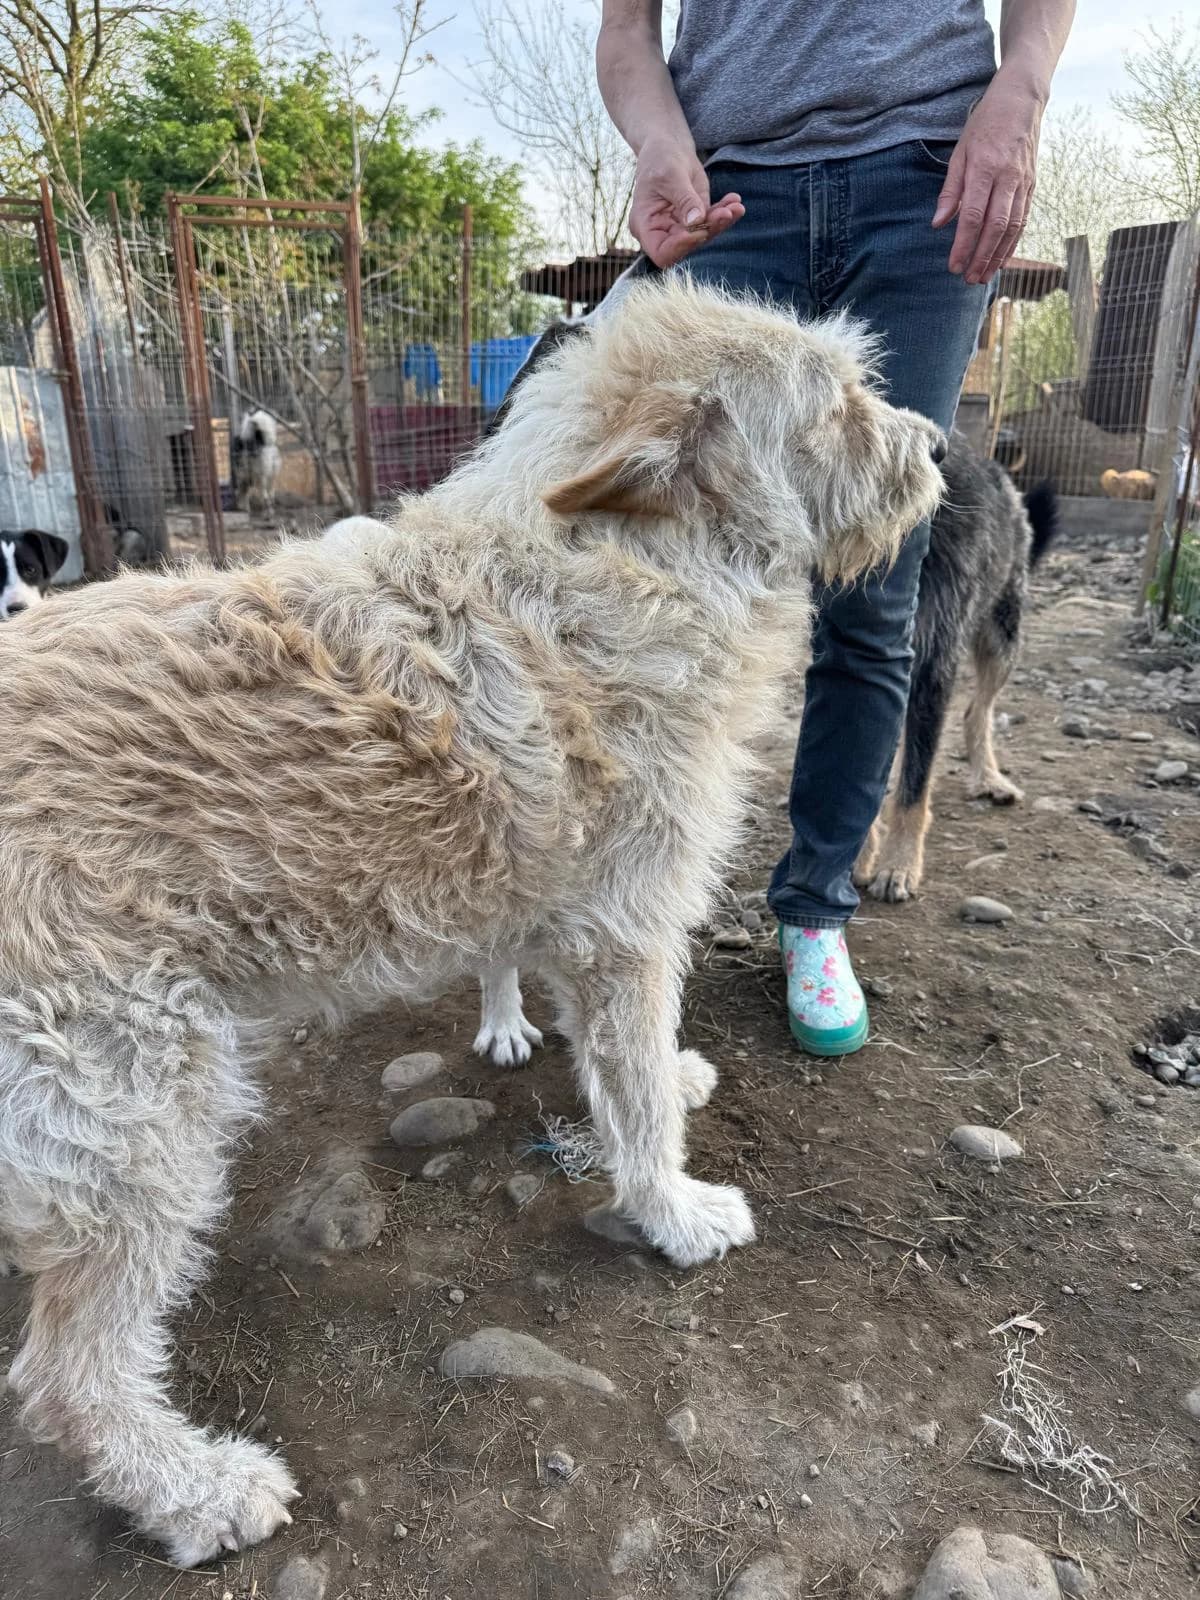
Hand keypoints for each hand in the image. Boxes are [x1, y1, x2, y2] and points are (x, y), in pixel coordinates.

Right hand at [630, 136, 743, 268]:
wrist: (669, 148)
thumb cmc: (660, 158)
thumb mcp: (670, 175)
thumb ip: (684, 199)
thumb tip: (696, 222)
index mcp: (645, 226)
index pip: (662, 253)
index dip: (681, 247)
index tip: (699, 230)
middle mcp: (662, 232)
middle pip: (688, 245)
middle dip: (709, 230)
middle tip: (727, 211)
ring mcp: (680, 228)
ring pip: (704, 235)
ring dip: (721, 222)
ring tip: (735, 205)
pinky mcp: (696, 219)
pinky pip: (712, 222)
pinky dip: (725, 213)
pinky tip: (735, 202)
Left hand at [933, 71, 1044, 284]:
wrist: (1023, 99)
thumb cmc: (986, 123)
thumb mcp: (961, 150)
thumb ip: (951, 189)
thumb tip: (939, 223)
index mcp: (986, 168)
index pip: (974, 215)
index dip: (964, 244)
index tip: (953, 265)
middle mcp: (1008, 177)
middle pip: (996, 227)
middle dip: (981, 256)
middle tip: (968, 279)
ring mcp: (1024, 181)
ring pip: (1013, 227)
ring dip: (998, 255)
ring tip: (984, 276)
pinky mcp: (1032, 184)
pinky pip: (1023, 218)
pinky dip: (1013, 242)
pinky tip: (1002, 257)